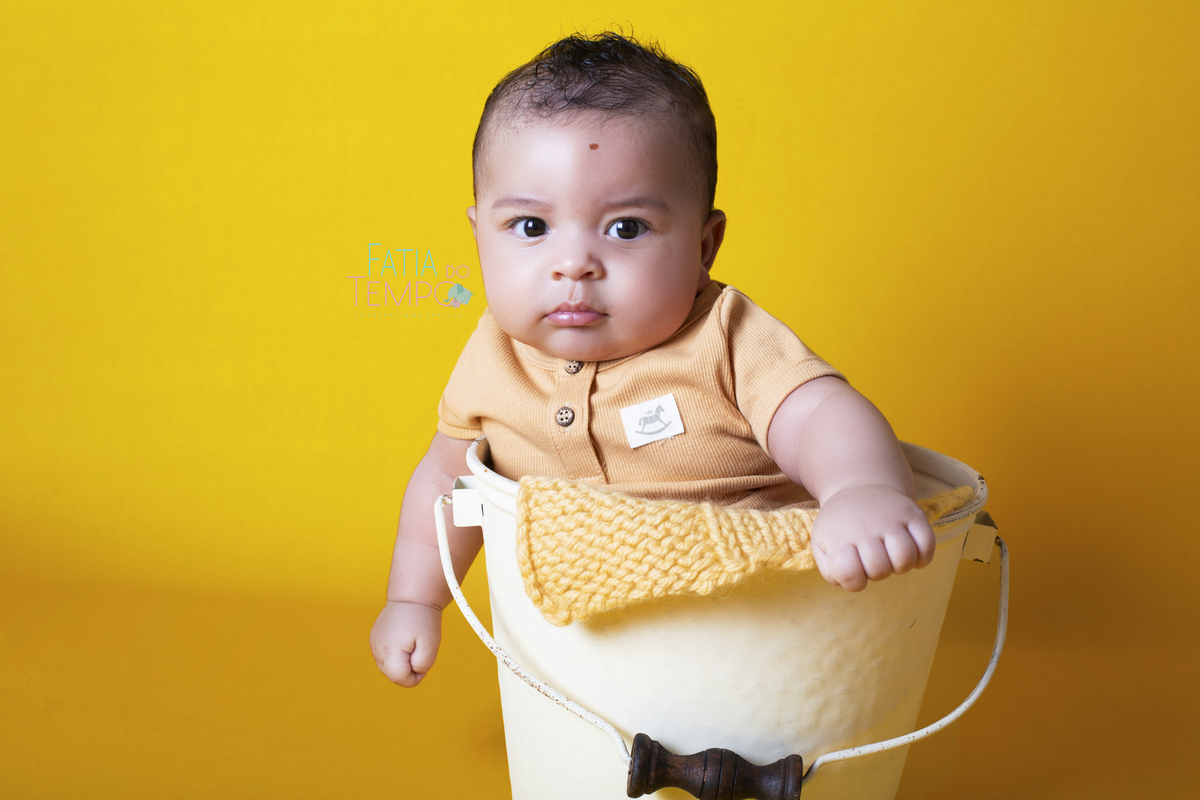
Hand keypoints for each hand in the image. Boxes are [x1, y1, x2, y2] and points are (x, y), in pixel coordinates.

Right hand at [369, 600, 442, 686]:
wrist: (412, 597)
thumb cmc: (424, 620)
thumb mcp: (431, 644)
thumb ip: (423, 665)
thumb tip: (413, 672)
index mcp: (389, 651)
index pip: (400, 679)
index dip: (416, 676)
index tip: (424, 659)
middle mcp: (376, 650)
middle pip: (394, 676)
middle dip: (409, 670)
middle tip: (419, 650)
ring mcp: (373, 644)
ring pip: (389, 668)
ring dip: (403, 662)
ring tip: (411, 644)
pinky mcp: (374, 640)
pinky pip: (386, 658)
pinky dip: (397, 655)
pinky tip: (404, 641)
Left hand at [810, 484, 935, 591]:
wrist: (859, 487)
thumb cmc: (841, 525)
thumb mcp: (822, 544)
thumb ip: (829, 570)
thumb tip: (847, 581)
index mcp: (839, 538)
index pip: (849, 574)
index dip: (854, 582)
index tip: (855, 571)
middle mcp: (865, 528)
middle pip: (880, 569)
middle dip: (878, 573)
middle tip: (874, 561)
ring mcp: (891, 519)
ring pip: (905, 557)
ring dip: (901, 566)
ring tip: (893, 558)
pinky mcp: (913, 513)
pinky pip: (927, 543)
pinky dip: (923, 557)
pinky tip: (912, 555)